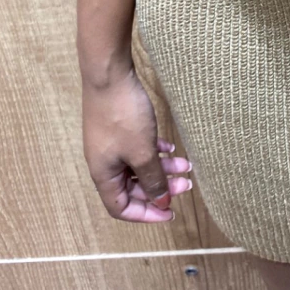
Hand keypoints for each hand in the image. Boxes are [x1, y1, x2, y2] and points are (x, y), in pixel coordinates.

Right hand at [82, 67, 193, 220]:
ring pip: (138, 167)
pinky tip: (171, 148)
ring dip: (161, 169)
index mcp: (103, 175)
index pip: (121, 208)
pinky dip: (155, 152)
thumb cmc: (123, 115)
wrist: (110, 75)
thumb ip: (153, 180)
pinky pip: (137, 149)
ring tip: (186, 165)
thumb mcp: (142, 152)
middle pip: (132, 187)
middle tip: (186, 184)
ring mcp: (110, 145)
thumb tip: (161, 202)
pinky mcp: (117, 129)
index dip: (145, 214)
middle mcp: (104, 163)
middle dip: (160, 188)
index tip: (170, 213)